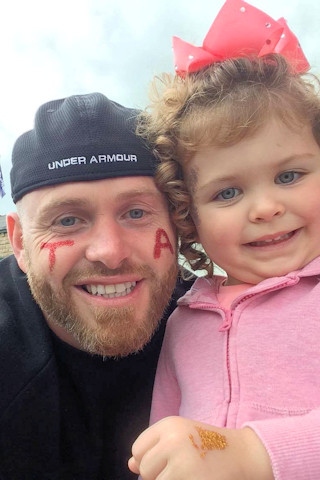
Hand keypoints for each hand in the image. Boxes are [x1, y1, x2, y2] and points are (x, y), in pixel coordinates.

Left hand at [128, 416, 273, 479]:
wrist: (244, 455)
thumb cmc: (209, 446)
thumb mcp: (181, 437)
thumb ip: (155, 448)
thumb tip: (131, 464)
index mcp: (169, 424)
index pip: (138, 449)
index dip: (147, 460)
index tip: (165, 461)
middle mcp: (173, 440)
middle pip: (145, 468)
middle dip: (158, 474)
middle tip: (183, 468)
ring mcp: (182, 462)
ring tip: (190, 474)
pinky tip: (196, 479)